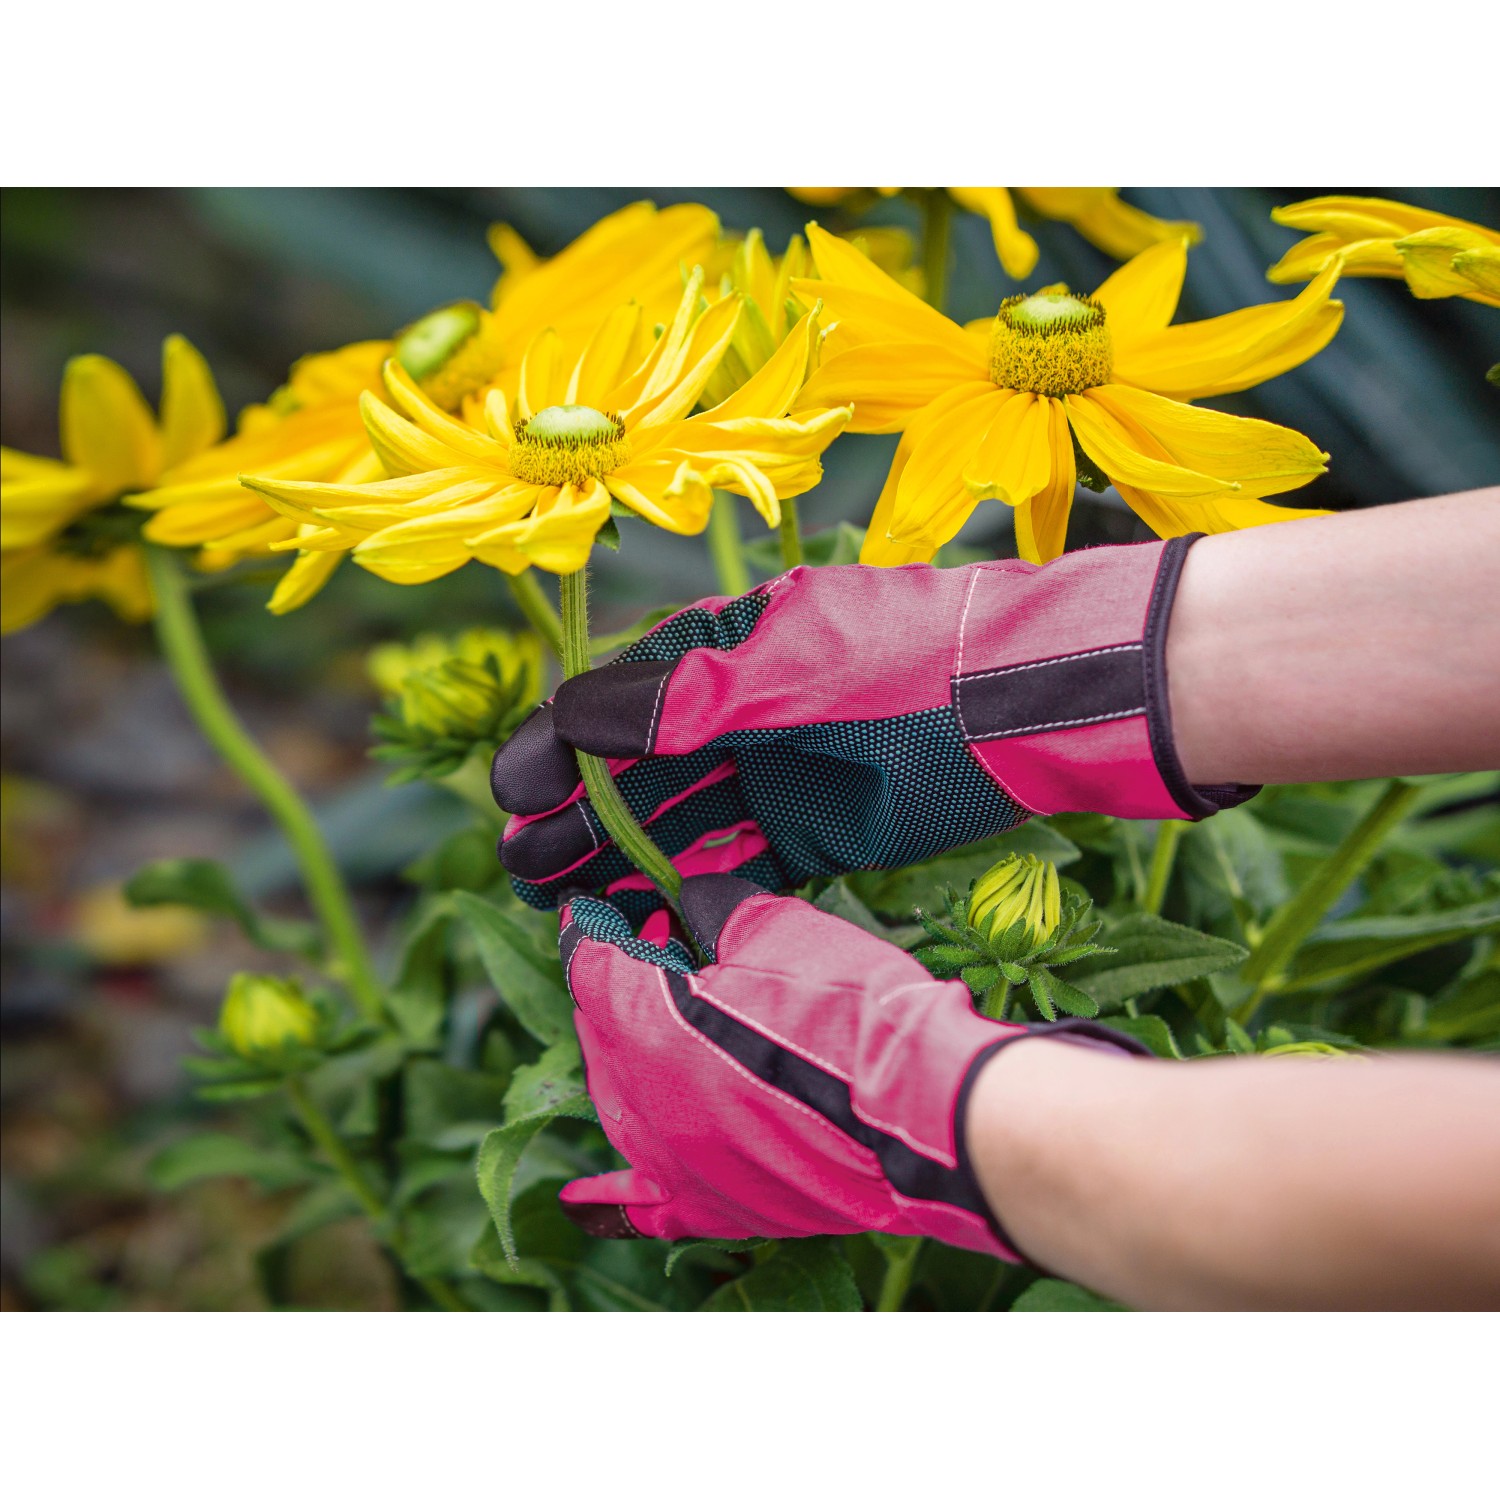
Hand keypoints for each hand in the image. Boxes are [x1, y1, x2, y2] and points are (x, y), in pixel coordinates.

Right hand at [491, 538, 1252, 914]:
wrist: (1029, 708)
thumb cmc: (910, 664)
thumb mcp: (793, 667)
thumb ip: (687, 696)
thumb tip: (575, 709)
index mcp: (726, 650)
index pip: (618, 699)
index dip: (560, 747)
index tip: (513, 796)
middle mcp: (739, 713)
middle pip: (635, 770)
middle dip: (577, 815)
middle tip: (525, 866)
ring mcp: (776, 776)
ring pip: (675, 824)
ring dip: (620, 859)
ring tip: (562, 899)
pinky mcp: (815, 833)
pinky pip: (732, 866)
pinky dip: (689, 892)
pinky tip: (648, 919)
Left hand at [554, 874, 1146, 1256]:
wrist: (924, 1106)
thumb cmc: (853, 1011)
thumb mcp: (777, 926)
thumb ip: (713, 910)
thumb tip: (688, 902)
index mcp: (645, 1023)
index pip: (590, 962)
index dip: (600, 926)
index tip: (610, 906)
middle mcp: (640, 1100)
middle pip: (600, 1029)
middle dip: (621, 986)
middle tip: (662, 952)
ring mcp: (673, 1161)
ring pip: (619, 1102)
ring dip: (629, 1060)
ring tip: (670, 1029)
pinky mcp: (717, 1206)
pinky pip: (642, 1208)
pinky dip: (609, 1201)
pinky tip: (582, 1206)